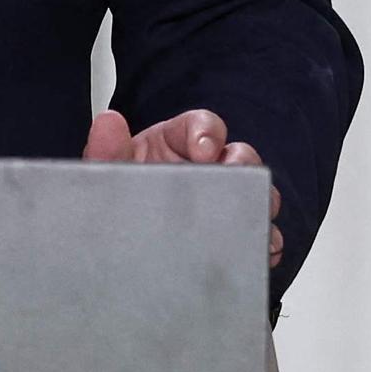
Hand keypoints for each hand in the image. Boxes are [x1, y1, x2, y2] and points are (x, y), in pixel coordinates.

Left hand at [87, 107, 285, 272]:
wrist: (113, 247)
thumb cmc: (114, 200)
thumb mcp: (105, 176)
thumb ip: (105, 151)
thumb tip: (108, 122)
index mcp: (174, 143)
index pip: (201, 126)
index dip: (208, 133)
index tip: (203, 150)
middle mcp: (205, 167)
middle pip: (239, 155)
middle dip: (244, 167)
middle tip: (236, 180)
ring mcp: (220, 199)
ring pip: (255, 192)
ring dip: (260, 203)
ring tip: (253, 218)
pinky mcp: (230, 232)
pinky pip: (257, 232)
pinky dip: (265, 241)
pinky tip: (261, 249)